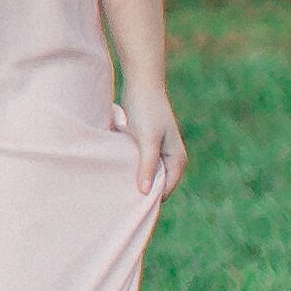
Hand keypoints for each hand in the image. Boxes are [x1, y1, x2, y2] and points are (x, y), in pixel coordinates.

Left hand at [118, 82, 187, 206]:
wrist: (141, 86)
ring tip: (114, 187)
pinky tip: (113, 172)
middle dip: (141, 190)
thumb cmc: (147, 111)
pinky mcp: (145, 146)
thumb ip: (147, 165)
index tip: (128, 204)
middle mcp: (170, 159)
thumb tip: (144, 191)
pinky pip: (138, 164)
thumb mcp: (147, 139)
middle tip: (118, 199)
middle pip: (156, 184)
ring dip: (133, 179)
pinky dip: (129, 168)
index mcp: (177, 160)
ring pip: (146, 174)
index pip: (165, 189)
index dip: (149, 198)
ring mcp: (158, 153)